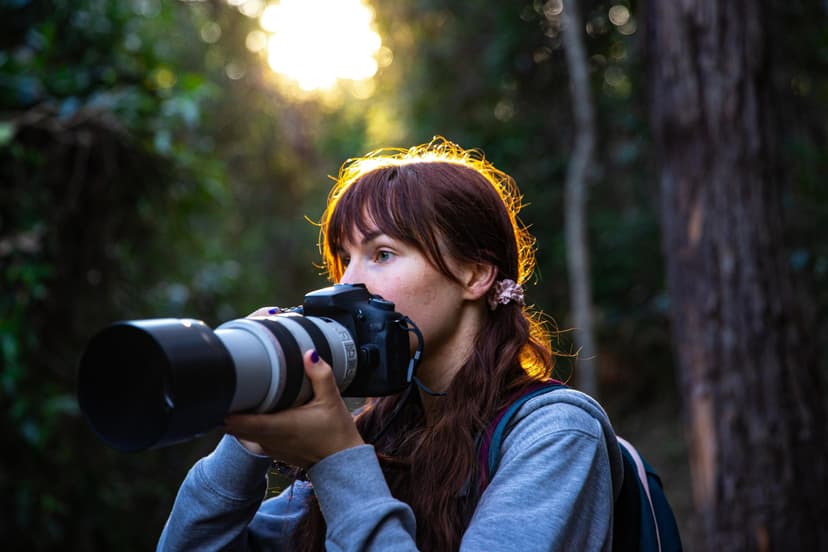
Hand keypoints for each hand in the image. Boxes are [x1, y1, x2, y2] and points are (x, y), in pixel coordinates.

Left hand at [223, 350, 364, 468]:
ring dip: (234, 418)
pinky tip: (250, 413)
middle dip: (225, 409)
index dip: (224, 409)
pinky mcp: (272, 451)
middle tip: (223, 387)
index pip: (240, 422)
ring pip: (239, 433)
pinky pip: (249, 438)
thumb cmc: (337, 434)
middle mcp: (269, 440)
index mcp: (279, 427)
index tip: (218, 393)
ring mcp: (268, 448)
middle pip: (232, 427)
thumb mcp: (332, 400)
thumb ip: (321, 375)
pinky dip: (244, 427)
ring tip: (234, 397)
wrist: (342, 463)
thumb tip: (310, 354)